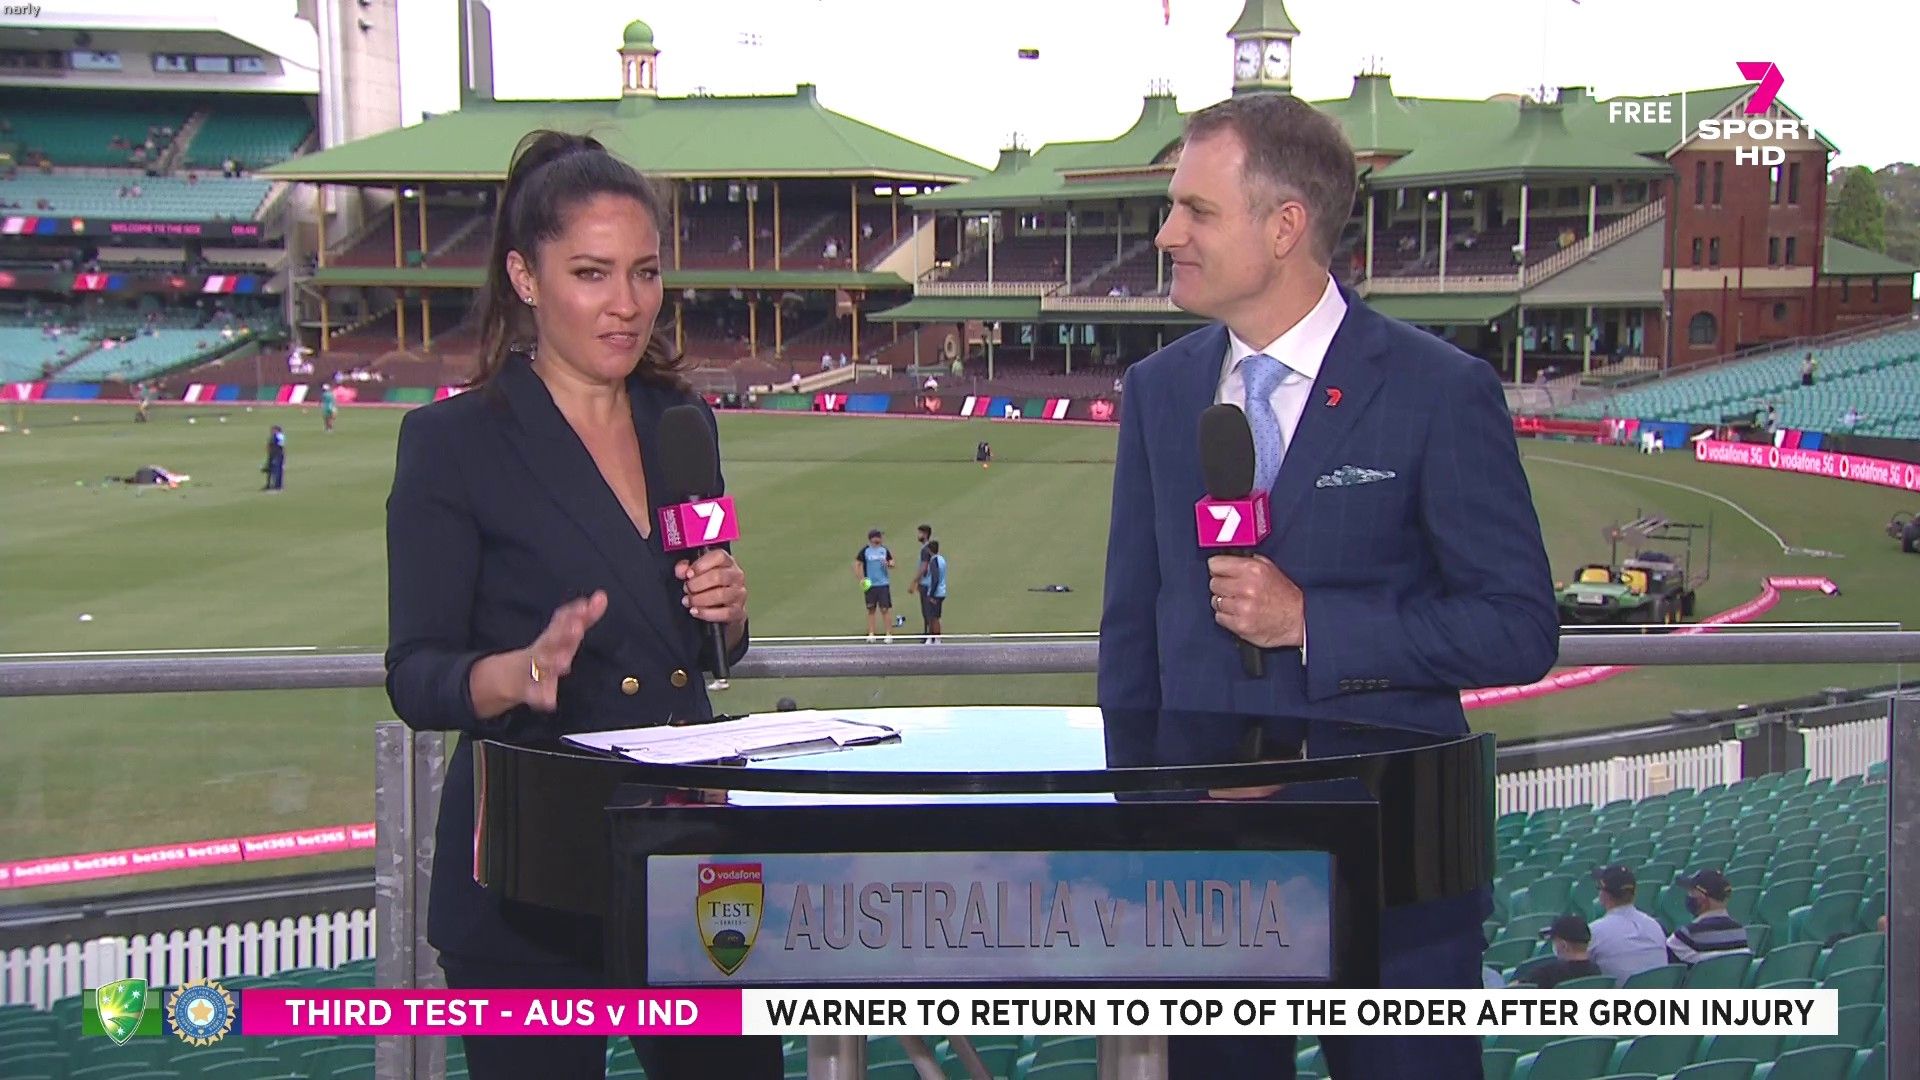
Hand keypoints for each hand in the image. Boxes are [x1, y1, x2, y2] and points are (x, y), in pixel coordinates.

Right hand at [524, 590, 607, 711]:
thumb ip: (585, 617)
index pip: (564, 621)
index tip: (586, 606)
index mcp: (553, 636)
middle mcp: (544, 649)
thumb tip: (602, 596)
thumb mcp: (564, 633)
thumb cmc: (546, 652)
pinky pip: (536, 694)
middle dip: (565, 633)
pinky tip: (549, 702)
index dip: (575, 613)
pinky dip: (541, 697)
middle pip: (553, 639)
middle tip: (577, 628)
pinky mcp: (530, 689)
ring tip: (563, 663)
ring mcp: (535, 668)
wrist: (511, 676)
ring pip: (544, 665)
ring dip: (554, 662)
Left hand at [677, 550, 746, 625]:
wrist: (725, 608)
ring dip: (700, 599)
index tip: (688, 574)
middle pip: (719, 576)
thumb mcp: (697, 573)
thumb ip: (686, 568)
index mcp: (727, 562)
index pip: (719, 556)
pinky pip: (724, 613)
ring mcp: (739, 594)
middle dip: (697, 584)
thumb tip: (681, 570)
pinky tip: (695, 611)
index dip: (701, 564)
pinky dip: (706, 613)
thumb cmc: (710, 586)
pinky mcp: (738, 611)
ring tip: (688, 601)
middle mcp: (736, 576)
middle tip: (686, 589)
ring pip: (721, 595)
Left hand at [1208, 554, 1303, 648]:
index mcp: (1252, 569)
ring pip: (1215, 601)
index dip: (1218, 569)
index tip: (1221, 572)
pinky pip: (1220, 617)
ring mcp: (1242, 607)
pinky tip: (1239, 614)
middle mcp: (1246, 587)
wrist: (1298, 620)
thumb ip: (1247, 562)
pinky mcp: (1240, 625)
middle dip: (1222, 586)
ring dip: (1224, 603)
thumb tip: (1226, 560)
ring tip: (1239, 603)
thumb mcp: (1269, 568)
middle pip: (1213, 583)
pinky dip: (1227, 617)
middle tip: (1233, 590)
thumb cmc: (1284, 595)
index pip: (1215, 564)